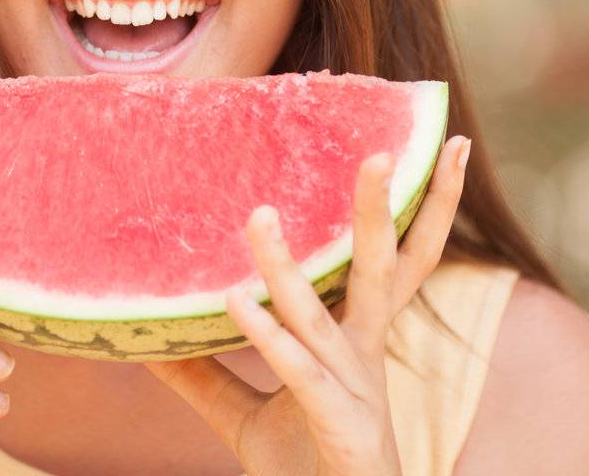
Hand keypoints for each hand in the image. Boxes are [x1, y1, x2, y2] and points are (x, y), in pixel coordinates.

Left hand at [144, 134, 471, 475]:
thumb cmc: (305, 470)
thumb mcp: (246, 416)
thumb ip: (205, 374)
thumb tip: (147, 335)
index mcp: (357, 340)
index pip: (395, 259)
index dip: (423, 205)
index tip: (441, 145)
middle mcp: (364, 355)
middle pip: (385, 270)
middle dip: (382, 210)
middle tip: (379, 149)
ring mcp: (356, 392)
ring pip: (322, 316)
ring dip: (289, 266)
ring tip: (258, 213)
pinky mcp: (340, 429)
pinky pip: (301, 374)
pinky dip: (270, 337)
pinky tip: (237, 301)